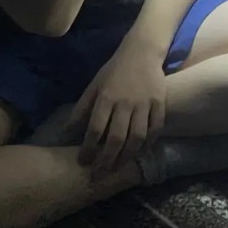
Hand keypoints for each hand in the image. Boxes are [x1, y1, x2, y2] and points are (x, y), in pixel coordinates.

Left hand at [71, 42, 166, 175]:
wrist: (142, 52)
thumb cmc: (114, 70)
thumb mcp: (94, 86)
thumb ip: (82, 108)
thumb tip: (68, 131)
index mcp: (106, 98)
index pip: (95, 129)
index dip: (88, 149)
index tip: (83, 163)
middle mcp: (125, 103)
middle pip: (117, 138)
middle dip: (107, 160)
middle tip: (99, 175)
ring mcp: (145, 103)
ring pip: (137, 137)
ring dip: (127, 156)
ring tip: (118, 168)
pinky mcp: (160, 102)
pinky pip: (156, 128)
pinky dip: (149, 142)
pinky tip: (141, 152)